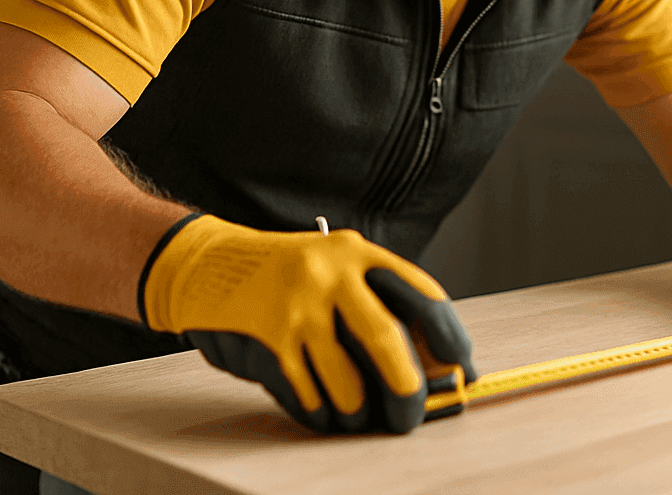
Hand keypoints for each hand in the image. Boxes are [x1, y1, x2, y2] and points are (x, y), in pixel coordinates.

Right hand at [139, 214, 475, 433]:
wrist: (211, 262)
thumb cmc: (289, 274)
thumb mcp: (338, 270)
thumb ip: (379, 305)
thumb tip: (432, 364)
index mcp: (359, 253)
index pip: (420, 293)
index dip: (447, 334)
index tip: (460, 367)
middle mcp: (331, 273)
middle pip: (385, 337)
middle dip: (406, 386)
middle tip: (412, 414)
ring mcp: (297, 304)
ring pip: (343, 376)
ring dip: (357, 409)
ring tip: (359, 418)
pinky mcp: (268, 335)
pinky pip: (306, 390)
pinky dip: (320, 411)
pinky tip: (324, 413)